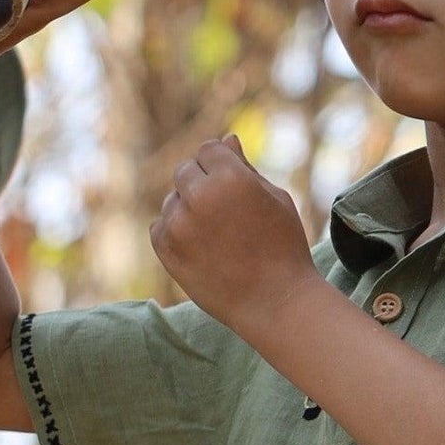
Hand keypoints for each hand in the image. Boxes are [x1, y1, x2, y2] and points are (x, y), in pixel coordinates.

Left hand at [150, 135, 321, 338]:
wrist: (275, 302)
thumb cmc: (284, 248)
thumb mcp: (275, 199)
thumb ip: (246, 168)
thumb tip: (226, 141)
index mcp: (230, 177)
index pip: (209, 149)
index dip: (222, 165)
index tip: (234, 188)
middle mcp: (200, 196)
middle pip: (186, 171)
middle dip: (203, 184)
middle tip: (226, 215)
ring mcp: (180, 225)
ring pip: (172, 200)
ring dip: (188, 210)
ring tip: (217, 237)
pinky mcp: (167, 251)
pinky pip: (160, 227)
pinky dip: (175, 233)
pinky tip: (201, 248)